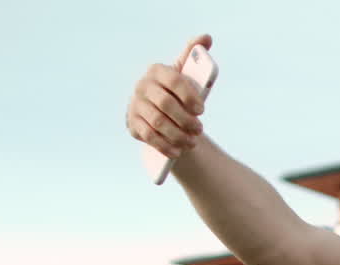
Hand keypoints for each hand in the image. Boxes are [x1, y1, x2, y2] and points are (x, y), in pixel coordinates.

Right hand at [125, 35, 211, 159]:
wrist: (159, 111)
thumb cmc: (178, 91)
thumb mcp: (185, 74)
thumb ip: (193, 56)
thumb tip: (207, 37)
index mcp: (158, 70)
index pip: (174, 80)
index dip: (189, 96)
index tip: (202, 110)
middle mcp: (143, 85)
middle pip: (166, 105)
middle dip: (185, 120)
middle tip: (200, 130)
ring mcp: (136, 104)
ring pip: (157, 122)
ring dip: (177, 135)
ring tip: (192, 143)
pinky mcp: (132, 123)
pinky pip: (149, 136)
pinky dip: (165, 146)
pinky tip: (178, 152)